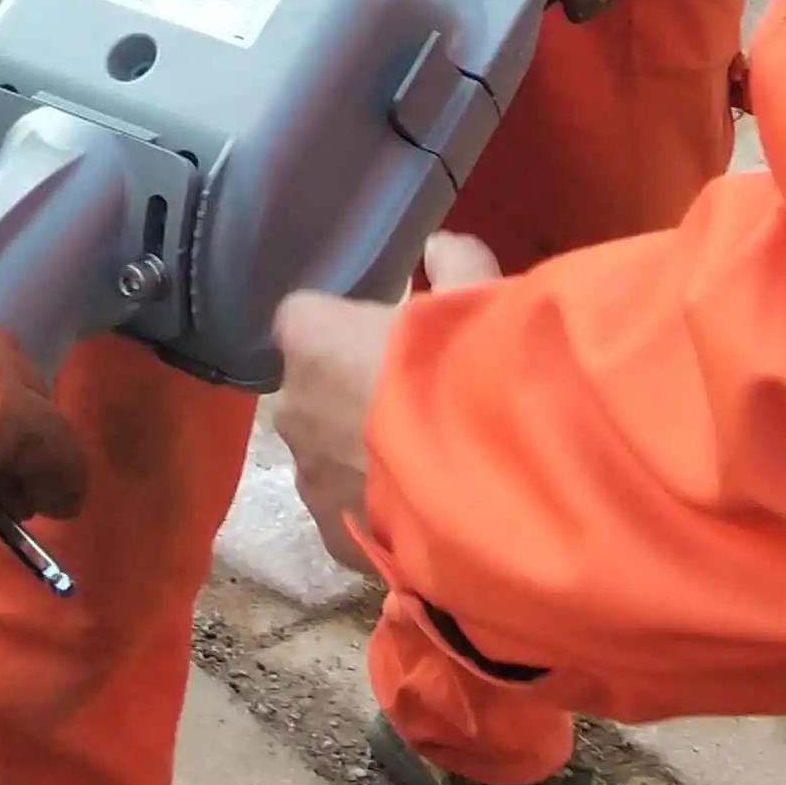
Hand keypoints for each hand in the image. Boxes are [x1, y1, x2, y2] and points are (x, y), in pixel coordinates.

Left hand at [270, 232, 497, 578]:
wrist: (492, 485)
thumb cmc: (470, 372)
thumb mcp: (475, 297)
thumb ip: (453, 265)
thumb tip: (441, 246)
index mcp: (312, 339)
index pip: (301, 319)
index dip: (340, 328)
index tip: (381, 338)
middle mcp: (293, 407)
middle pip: (312, 392)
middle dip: (349, 397)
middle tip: (414, 405)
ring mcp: (308, 478)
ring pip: (326, 458)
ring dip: (361, 459)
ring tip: (430, 468)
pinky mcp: (332, 537)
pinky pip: (347, 516)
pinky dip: (377, 514)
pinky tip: (427, 515)